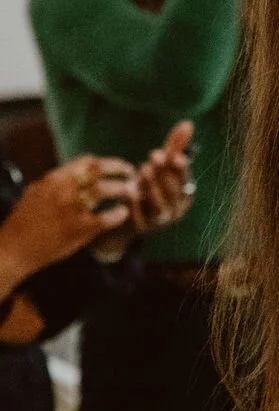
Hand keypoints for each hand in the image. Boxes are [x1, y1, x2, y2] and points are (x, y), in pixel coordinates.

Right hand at [0, 155, 137, 296]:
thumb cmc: (25, 221)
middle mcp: (63, 189)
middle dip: (120, 169)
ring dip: (123, 189)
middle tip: (133, 175)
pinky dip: (119, 214)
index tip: (120, 167)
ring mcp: (70, 208)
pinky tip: (123, 214)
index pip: (88, 161)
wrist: (14, 248)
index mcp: (54, 178)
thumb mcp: (38, 191)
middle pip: (99, 170)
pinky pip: (106, 217)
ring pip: (104, 189)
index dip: (108, 162)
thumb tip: (80, 171)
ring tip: (133, 192)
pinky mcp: (77, 229)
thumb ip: (59, 180)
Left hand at [130, 120, 195, 233]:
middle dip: (165, 173)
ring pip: (160, 206)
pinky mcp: (142, 229)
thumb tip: (188, 123)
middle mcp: (176, 210)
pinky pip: (140, 218)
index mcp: (184, 194)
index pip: (186, 180)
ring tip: (143, 169)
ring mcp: (160, 222)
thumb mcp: (161, 167)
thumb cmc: (148, 186)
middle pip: (174, 192)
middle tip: (154, 156)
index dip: (180, 168)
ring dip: (152, 187)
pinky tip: (129, 191)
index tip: (173, 155)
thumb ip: (174, 146)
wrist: (125, 218)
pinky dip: (136, 204)